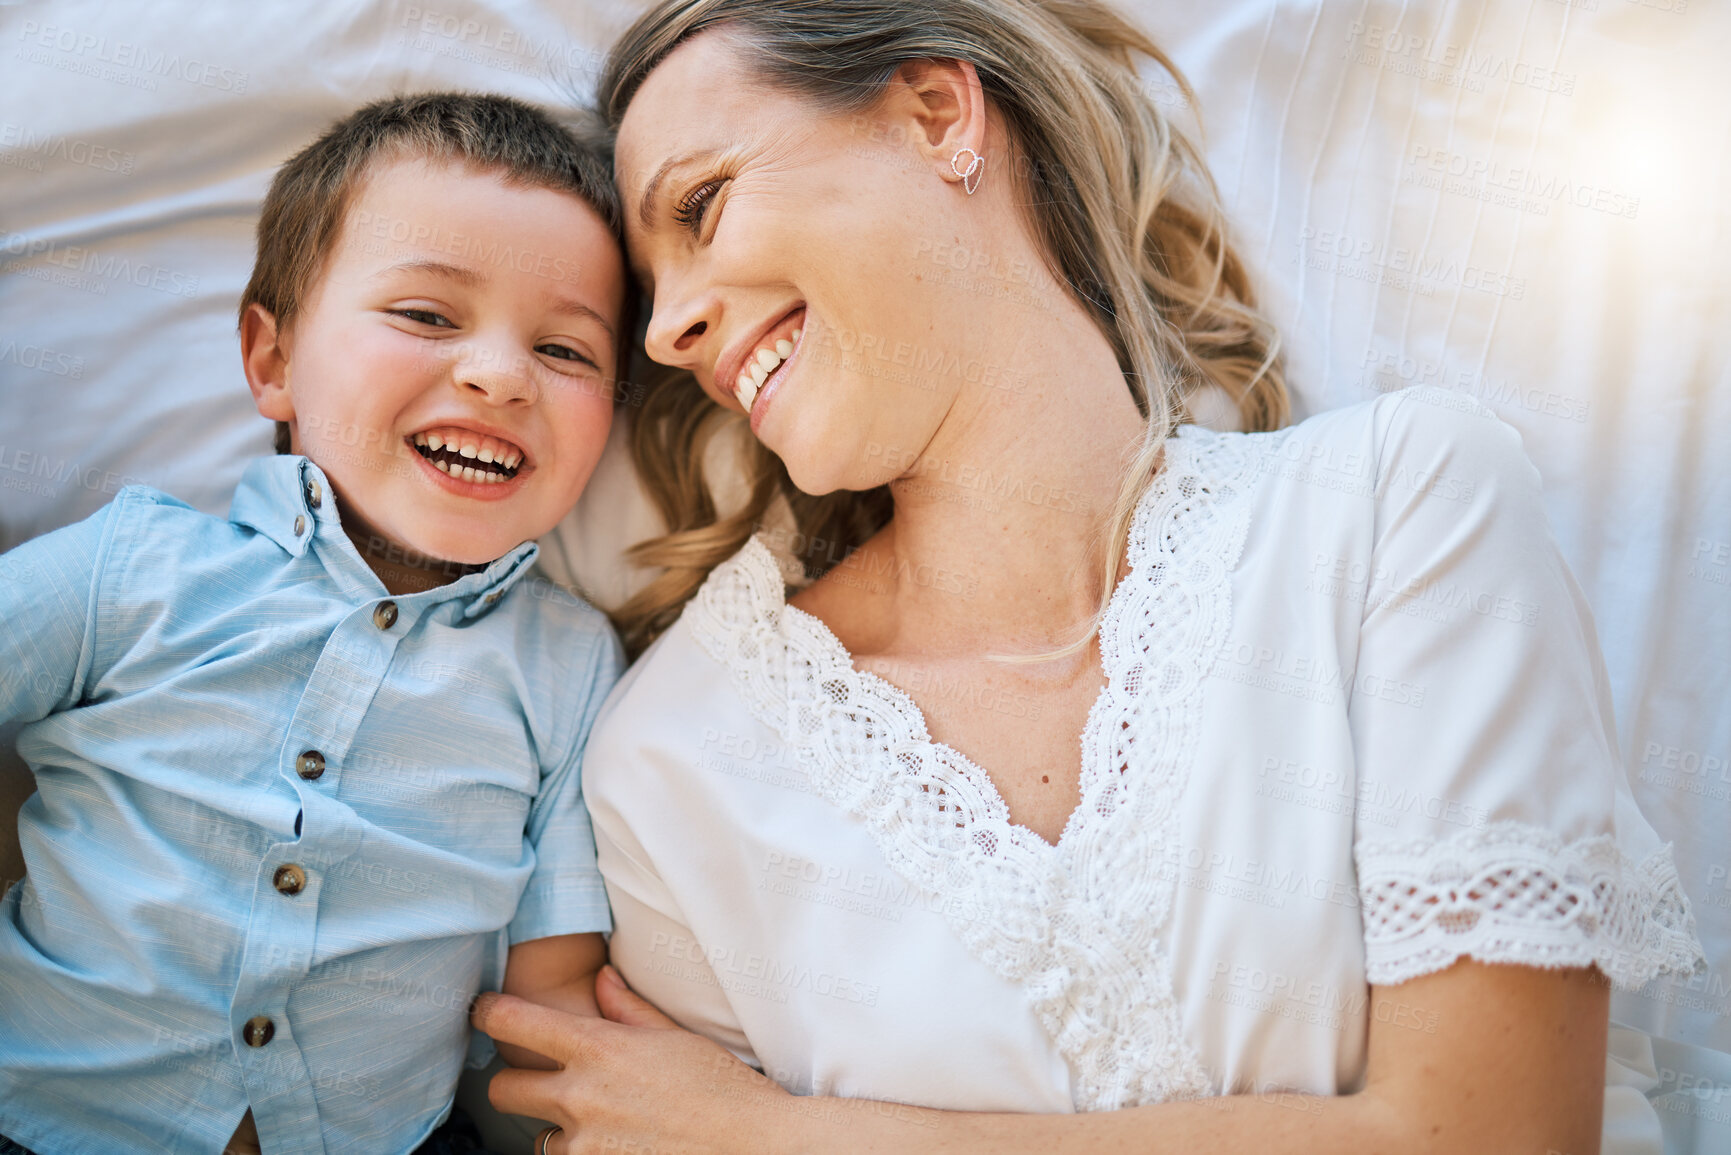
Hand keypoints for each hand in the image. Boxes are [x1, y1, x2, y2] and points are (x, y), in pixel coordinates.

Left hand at [472, 965, 793, 1154]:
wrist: (755, 1148)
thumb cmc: (724, 1090)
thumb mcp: (677, 1038)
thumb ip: (629, 1009)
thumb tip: (601, 978)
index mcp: (599, 1049)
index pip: (513, 1023)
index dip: (488, 1013)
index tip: (482, 1011)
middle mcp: (580, 1097)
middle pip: (503, 1087)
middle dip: (513, 1083)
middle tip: (538, 1081)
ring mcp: (583, 1145)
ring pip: (538, 1136)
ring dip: (559, 1130)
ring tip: (607, 1124)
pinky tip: (621, 1144)